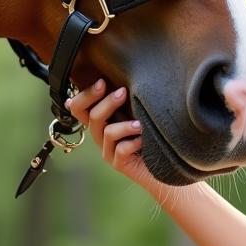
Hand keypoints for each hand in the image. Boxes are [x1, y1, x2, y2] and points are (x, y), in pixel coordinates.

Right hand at [65, 78, 160, 193]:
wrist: (165, 166)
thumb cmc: (152, 135)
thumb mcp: (137, 112)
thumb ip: (125, 100)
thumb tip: (119, 78)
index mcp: (102, 122)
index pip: (80, 108)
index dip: (85, 96)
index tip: (101, 82)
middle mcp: (102, 136)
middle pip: (92, 117)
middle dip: (107, 103)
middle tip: (123, 93)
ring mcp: (109, 151)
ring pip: (107, 133)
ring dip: (124, 126)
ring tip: (140, 124)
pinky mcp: (119, 164)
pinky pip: (120, 150)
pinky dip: (132, 143)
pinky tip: (144, 140)